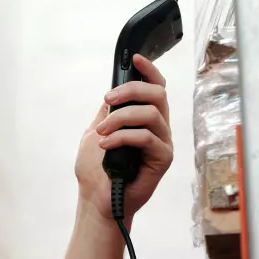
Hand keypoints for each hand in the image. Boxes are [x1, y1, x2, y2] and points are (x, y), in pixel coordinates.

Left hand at [74, 53, 173, 224]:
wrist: (96, 200)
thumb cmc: (96, 170)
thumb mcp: (96, 132)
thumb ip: (108, 113)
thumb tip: (114, 91)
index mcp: (143, 119)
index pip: (155, 88)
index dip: (149, 71)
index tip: (135, 59)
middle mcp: (158, 127)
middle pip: (157, 94)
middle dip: (131, 91)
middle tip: (108, 101)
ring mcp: (162, 142)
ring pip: (151, 114)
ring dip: (121, 118)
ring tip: (101, 132)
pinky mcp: (162, 159)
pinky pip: (147, 137)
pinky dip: (122, 137)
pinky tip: (107, 145)